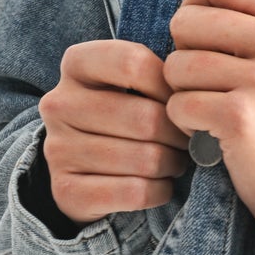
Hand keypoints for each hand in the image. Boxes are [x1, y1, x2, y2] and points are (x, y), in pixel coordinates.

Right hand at [38, 41, 189, 221]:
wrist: (80, 171)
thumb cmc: (121, 116)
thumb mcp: (131, 83)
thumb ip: (159, 74)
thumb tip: (196, 89)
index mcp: (76, 64)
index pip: (134, 63)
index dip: (170, 85)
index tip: (182, 101)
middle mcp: (59, 103)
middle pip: (146, 118)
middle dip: (179, 134)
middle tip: (187, 141)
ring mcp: (58, 148)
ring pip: (146, 159)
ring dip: (172, 164)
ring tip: (173, 161)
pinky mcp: (66, 190)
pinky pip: (136, 192)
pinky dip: (159, 191)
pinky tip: (158, 185)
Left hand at [162, 0, 254, 231]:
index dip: (198, 8)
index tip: (214, 38)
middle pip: (186, 22)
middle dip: (187, 55)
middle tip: (216, 81)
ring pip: (176, 66)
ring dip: (185, 93)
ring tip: (217, 106)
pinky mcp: (240, 117)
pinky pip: (179, 104)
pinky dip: (187, 123)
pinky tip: (214, 130)